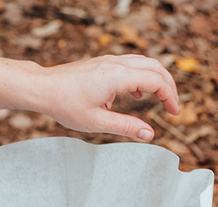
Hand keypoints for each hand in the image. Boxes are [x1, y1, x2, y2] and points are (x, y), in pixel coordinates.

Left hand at [35, 54, 179, 140]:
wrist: (43, 88)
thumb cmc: (66, 105)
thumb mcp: (98, 122)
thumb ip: (126, 127)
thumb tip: (149, 134)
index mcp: (117, 77)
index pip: (156, 81)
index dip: (170, 97)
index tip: (174, 113)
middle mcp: (116, 64)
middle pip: (155, 67)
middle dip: (169, 86)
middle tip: (173, 107)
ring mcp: (109, 61)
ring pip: (144, 63)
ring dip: (157, 80)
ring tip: (161, 100)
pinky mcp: (103, 63)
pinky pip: (131, 65)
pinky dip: (143, 77)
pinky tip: (138, 95)